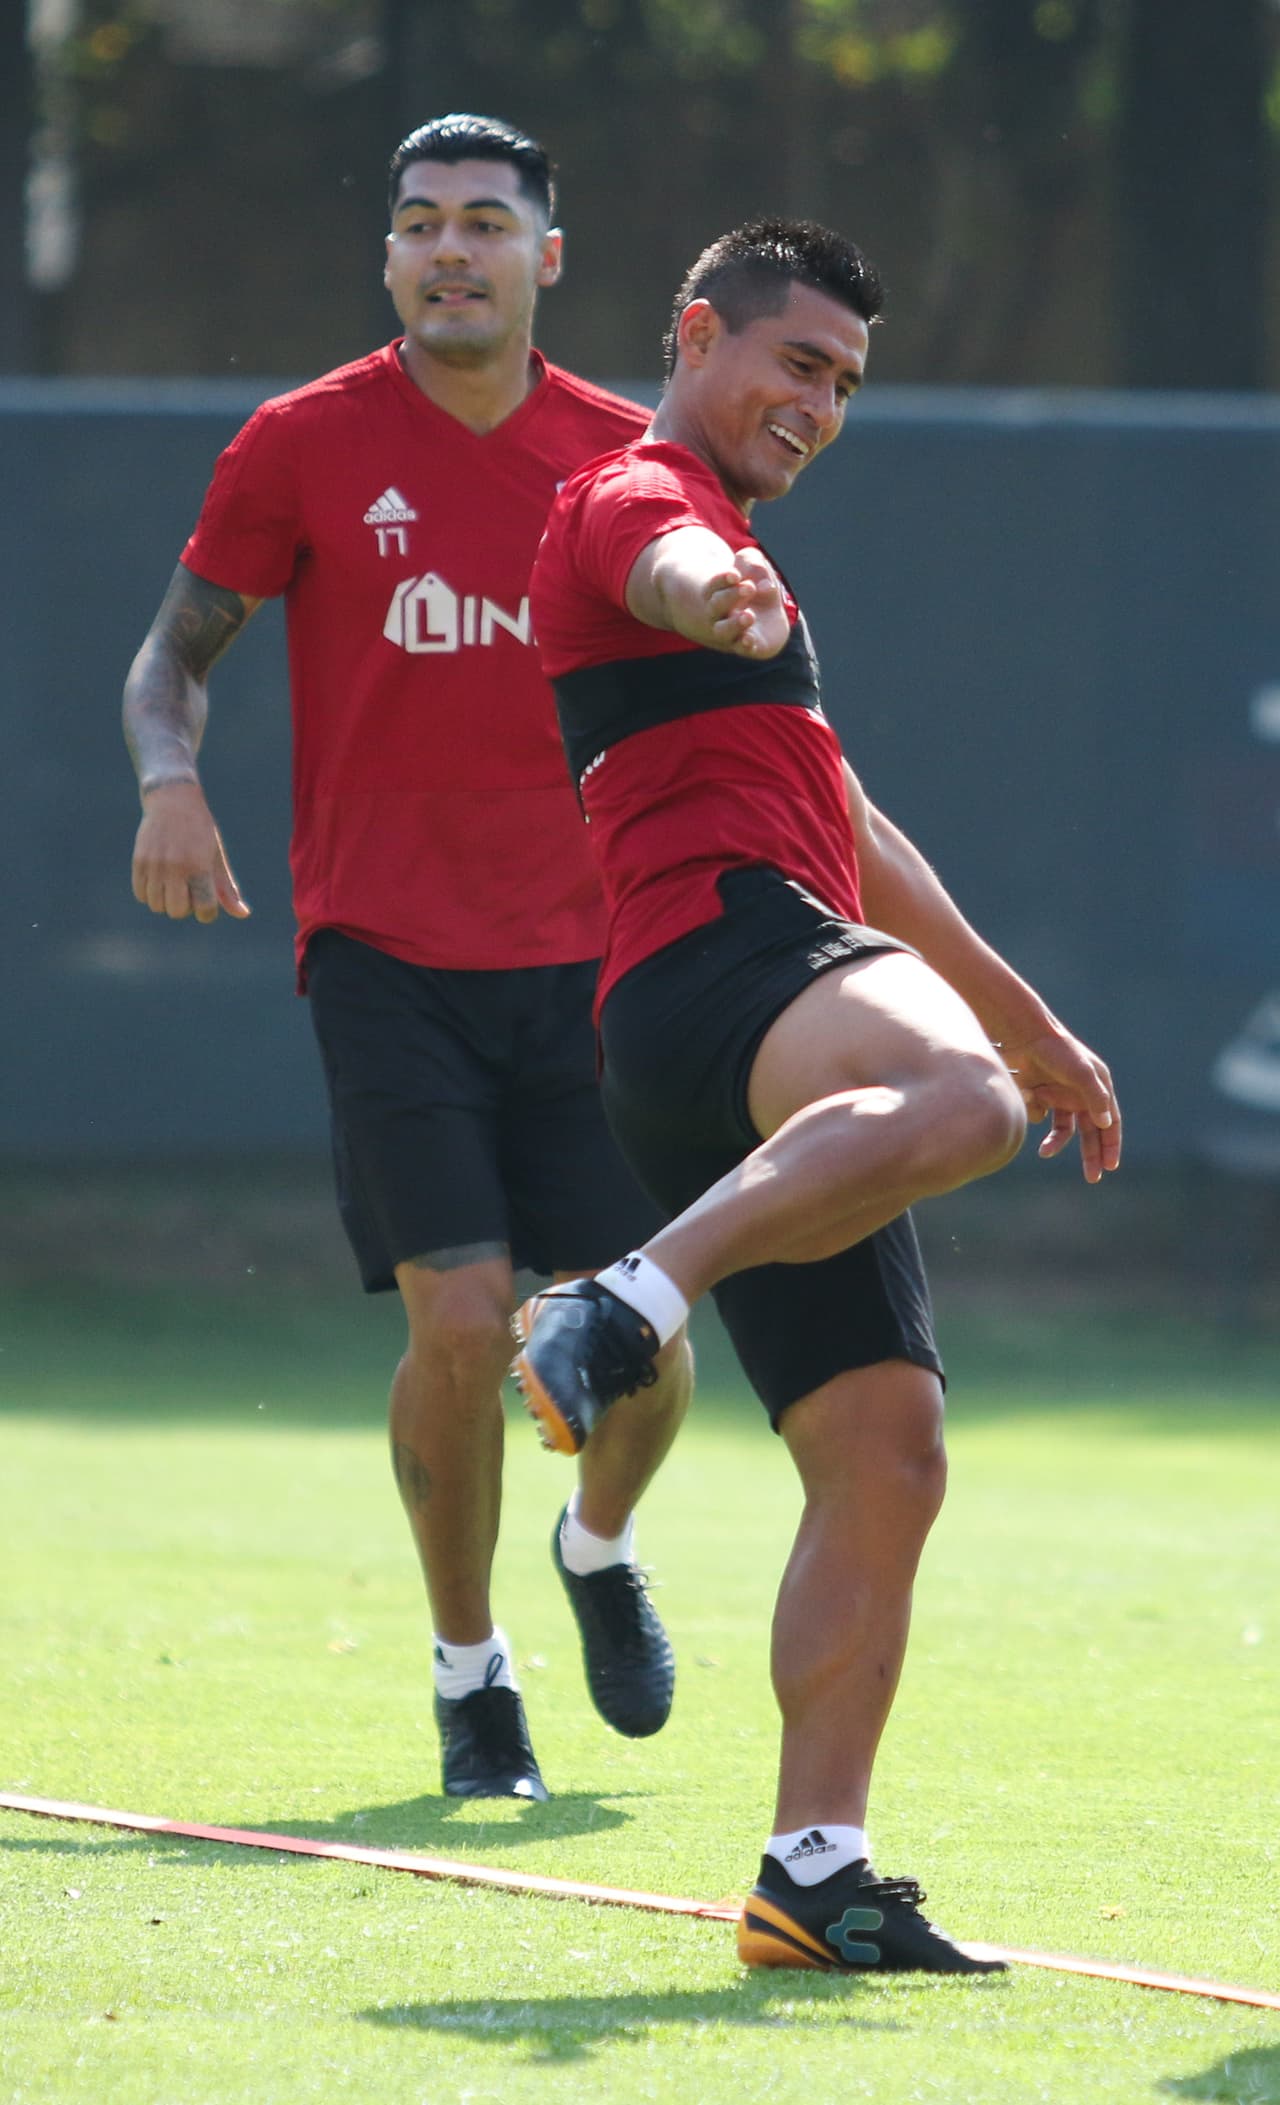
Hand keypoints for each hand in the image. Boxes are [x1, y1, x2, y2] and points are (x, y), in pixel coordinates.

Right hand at [131, 780, 249, 923]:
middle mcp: (176, 866)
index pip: (204, 909)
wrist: (173, 801)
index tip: (207, 904)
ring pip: (157, 905)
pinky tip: (159, 882)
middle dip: (185, 908)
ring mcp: (155, 864)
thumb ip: (227, 888)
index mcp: (200, 866)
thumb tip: (243, 915)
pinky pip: (140, 895)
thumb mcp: (217, 856)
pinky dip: (150, 894)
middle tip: (188, 892)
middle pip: (177, 911)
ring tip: (173, 885)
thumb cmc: (200, 831)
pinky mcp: (139, 861)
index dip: (207, 913)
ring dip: (166, 901)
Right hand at [702, 547, 789, 658]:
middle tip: (749, 587)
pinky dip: (744, 645)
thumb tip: (765, 586)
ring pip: (724, 630)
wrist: (764, 618)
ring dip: (735, 624)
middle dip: (731, 596)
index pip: (714, 584)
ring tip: (749, 615)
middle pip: (717, 605)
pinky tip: (750, 639)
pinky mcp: (745, 645)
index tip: (735, 575)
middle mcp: (718, 614)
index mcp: (716, 592)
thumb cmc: (753, 587)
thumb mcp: (753, 566)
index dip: (723, 579)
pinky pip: (741, 648)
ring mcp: (730, 631)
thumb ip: (755, 565)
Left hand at [1001, 1027, 1120, 1184]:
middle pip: (1090, 1133)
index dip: (1111, 1144)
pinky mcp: (1038, 1097)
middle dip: (1091, 1155)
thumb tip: (1105, 1123)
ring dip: (1056, 1142)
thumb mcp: (1081, 1072)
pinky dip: (1034, 1111)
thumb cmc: (1057, 1051)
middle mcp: (1081, 1095)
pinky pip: (1039, 1116)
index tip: (1110, 1166)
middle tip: (1093, 1178)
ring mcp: (1059, 1097)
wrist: (1022, 1037)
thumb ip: (1095, 1097)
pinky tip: (1030, 1092)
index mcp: (1098, 1088)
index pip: (1110, 1123)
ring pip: (1063, 1130)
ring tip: (1045, 1151)